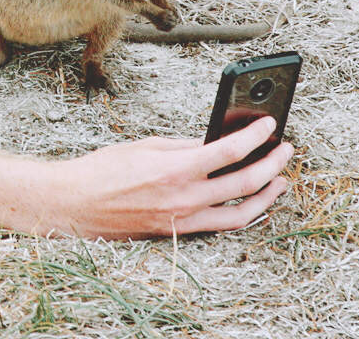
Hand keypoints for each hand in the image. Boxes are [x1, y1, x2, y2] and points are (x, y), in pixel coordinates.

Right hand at [35, 116, 291, 238]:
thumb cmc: (101, 171)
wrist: (74, 205)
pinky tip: (250, 202)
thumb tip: (214, 143)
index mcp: (175, 168)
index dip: (255, 136)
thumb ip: (183, 146)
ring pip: (241, 212)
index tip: (269, 126)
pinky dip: (241, 213)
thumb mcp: (144, 146)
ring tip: (278, 181)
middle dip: (271, 164)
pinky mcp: (177, 233)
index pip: (229, 150)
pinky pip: (220, 225)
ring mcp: (183, 220)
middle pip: (245, 182)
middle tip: (285, 150)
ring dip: (266, 195)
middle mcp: (184, 198)